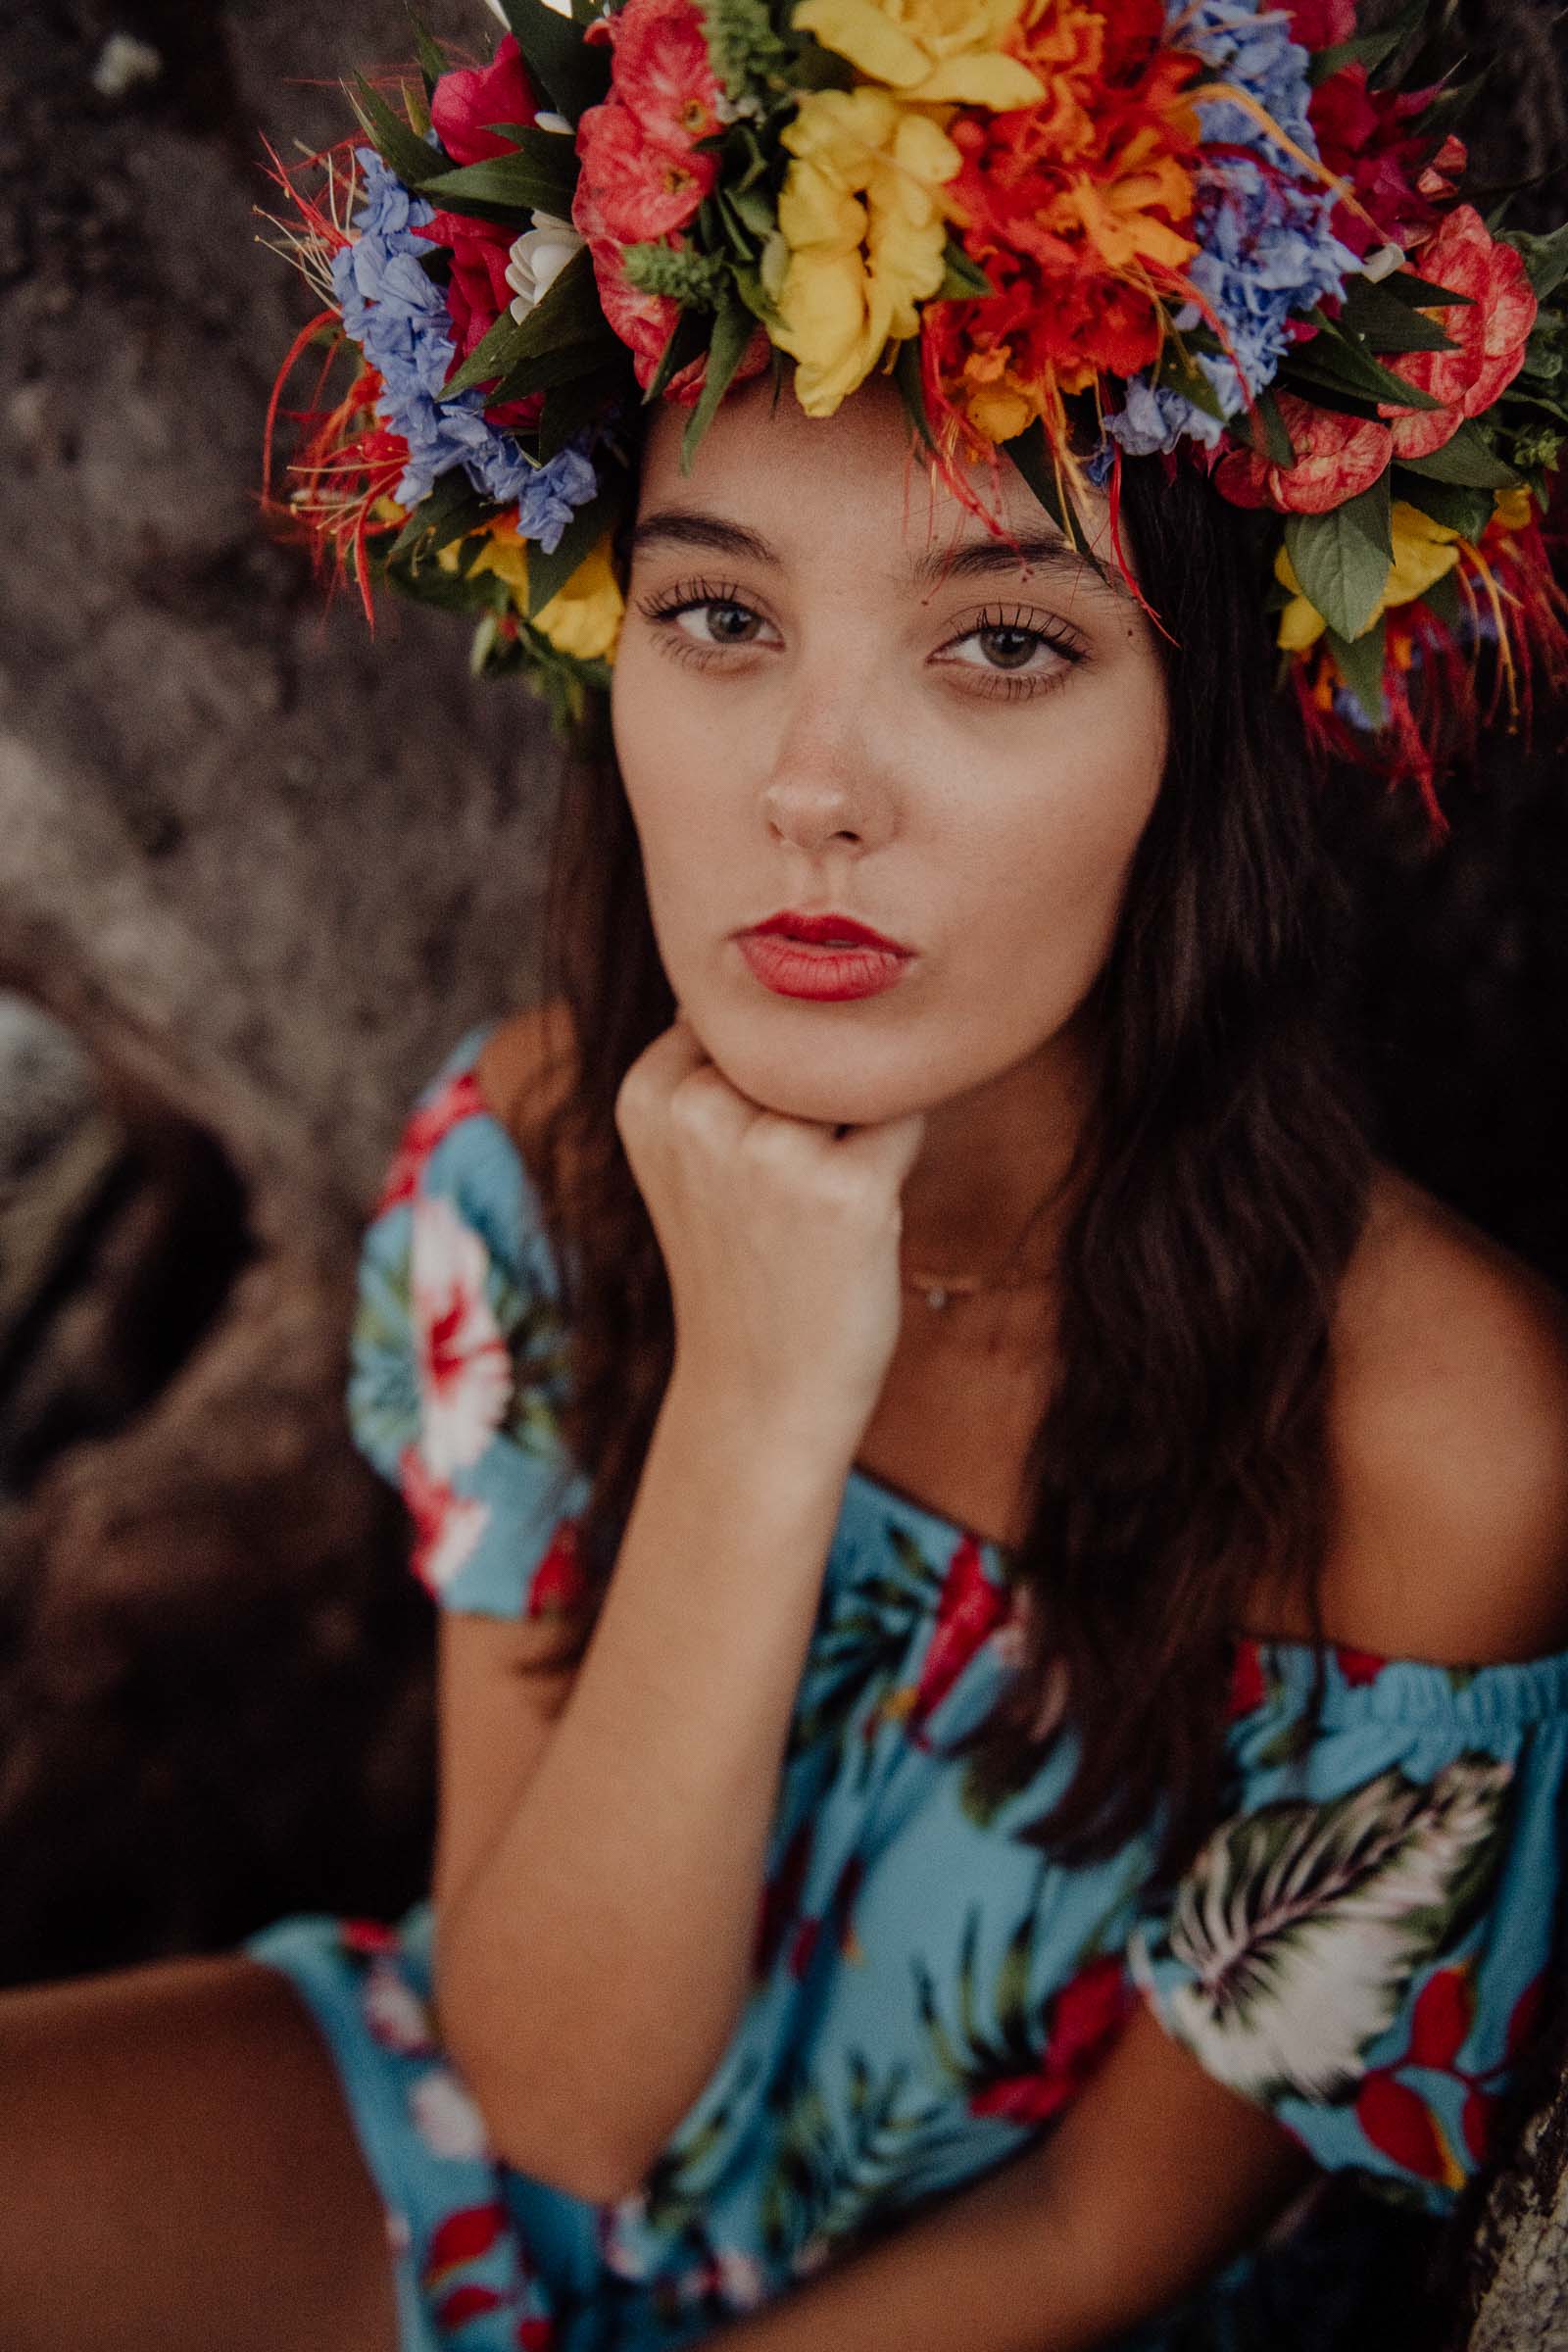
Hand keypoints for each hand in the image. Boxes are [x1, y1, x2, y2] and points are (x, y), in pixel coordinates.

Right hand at [615, 1017, 926, 1461]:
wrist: (758, 1389)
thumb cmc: (739, 1258)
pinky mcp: (848, 1190)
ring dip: (858, 1120)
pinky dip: (898, 1147)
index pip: (740, 1013)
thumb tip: (797, 967)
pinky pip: (904, 1114)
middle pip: (801, 1038)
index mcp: (646, 1092)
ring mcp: (772, 1150)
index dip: (767, 1067)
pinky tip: (862, 1208)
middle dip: (816, 1091)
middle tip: (787, 1186)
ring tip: (820, 1201)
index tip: (751, 1140)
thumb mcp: (686, 1150)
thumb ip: (713, 1062)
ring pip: (854, 1072)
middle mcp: (698, 1111)